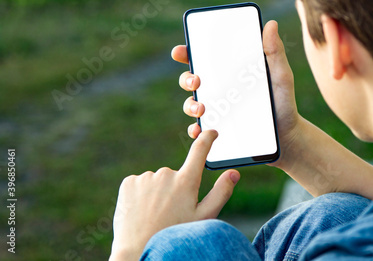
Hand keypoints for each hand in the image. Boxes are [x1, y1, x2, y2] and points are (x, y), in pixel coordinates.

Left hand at [110, 130, 239, 260]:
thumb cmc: (176, 235)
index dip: (207, 138)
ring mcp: (146, 177)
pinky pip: (139, 184)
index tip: (211, 132)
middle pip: (175, 175)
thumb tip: (234, 173)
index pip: (200, 151)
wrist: (137, 251)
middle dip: (174, 189)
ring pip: (156, 181)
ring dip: (157, 194)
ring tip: (154, 216)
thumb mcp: (203, 218)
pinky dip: (140, 195)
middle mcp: (166, 174)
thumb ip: (221, 193)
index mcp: (187, 181)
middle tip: (170, 213)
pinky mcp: (129, 182)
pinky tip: (141, 212)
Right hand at [171, 20, 300, 168]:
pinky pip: (200, 131)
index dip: (187, 52)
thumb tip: (270, 24)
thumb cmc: (283, 102)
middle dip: (186, 79)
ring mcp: (217, 111)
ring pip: (192, 105)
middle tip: (195, 81)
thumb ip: (275, 52)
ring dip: (190, 105)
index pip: (204, 58)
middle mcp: (219, 90)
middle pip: (191, 80)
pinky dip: (196, 130)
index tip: (181, 51)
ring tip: (202, 109)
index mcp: (230, 72)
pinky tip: (200, 130)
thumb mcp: (281, 76)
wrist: (289, 136)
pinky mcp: (218, 131)